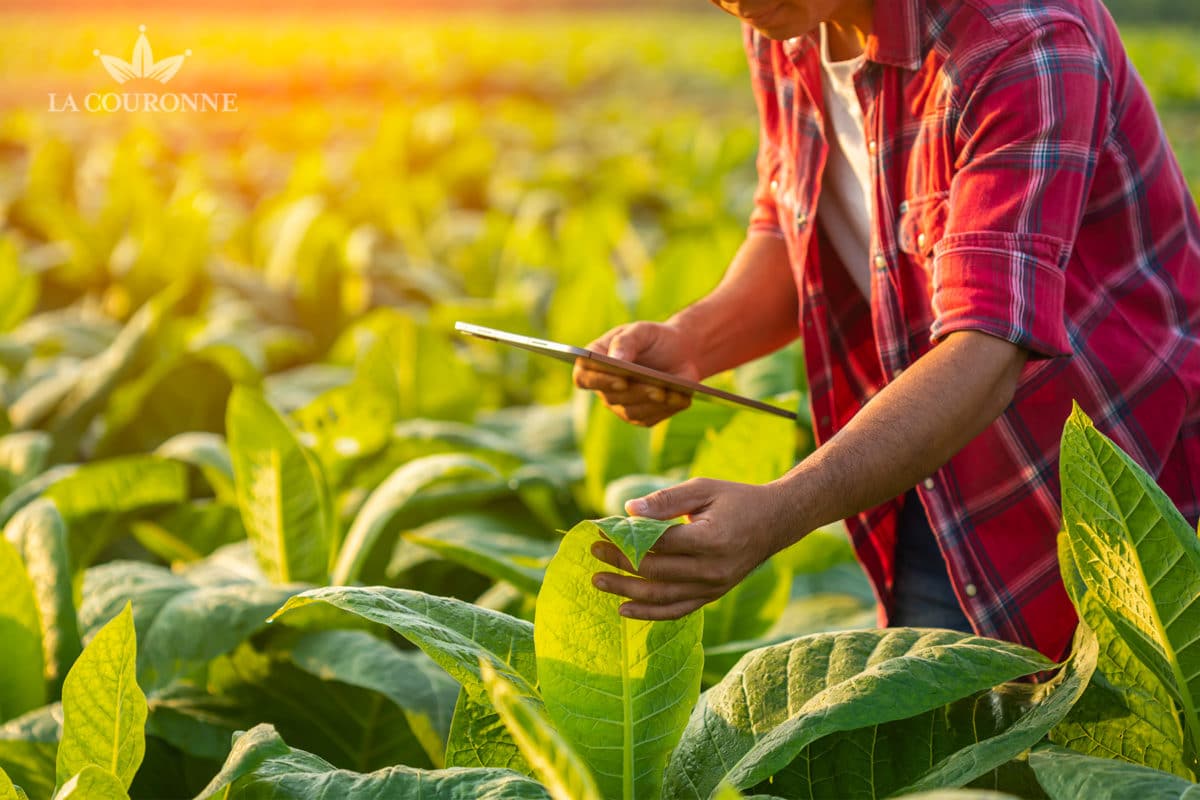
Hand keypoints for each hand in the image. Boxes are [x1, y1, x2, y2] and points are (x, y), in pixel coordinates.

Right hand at [572, 321, 702, 426]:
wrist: (679, 353)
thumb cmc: (654, 339)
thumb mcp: (641, 331)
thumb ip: (625, 342)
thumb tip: (614, 359)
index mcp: (594, 362)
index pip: (583, 377)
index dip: (599, 381)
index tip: (620, 379)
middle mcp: (604, 387)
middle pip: (612, 397)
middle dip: (636, 392)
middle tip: (656, 388)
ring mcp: (620, 404)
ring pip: (631, 411)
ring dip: (653, 403)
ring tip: (671, 392)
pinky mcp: (641, 416)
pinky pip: (651, 417)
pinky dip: (668, 408)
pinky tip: (682, 398)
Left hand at [590, 477, 801, 619]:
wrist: (775, 522)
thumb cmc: (735, 500)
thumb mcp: (703, 488)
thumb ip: (665, 500)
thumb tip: (628, 510)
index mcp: (711, 538)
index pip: (658, 543)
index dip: (626, 538)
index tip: (601, 530)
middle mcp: (713, 569)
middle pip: (655, 571)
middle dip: (620, 562)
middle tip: (594, 552)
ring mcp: (714, 587)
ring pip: (662, 596)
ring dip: (626, 591)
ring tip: (598, 582)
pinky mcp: (713, 596)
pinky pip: (677, 610)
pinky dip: (649, 613)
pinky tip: (624, 609)